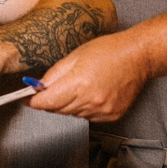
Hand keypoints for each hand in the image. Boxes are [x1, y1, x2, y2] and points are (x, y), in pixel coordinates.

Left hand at [30, 30, 150, 120]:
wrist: (138, 57)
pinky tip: (91, 93)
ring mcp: (102, 111)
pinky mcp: (111, 116)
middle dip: (51, 101)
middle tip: (51, 89)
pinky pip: (87, 117)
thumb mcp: (75, 55)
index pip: (47, 102)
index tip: (28, 99)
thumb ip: (54, 74)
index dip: (34, 101)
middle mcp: (91, 100)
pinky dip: (84, 108)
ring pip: (72, 114)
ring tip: (78, 86)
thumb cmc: (109, 50)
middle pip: (58, 110)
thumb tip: (37, 87)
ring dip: (68, 104)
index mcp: (79, 83)